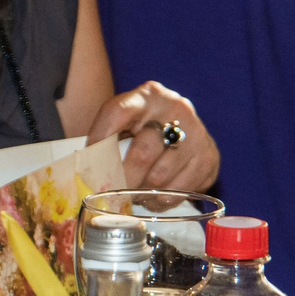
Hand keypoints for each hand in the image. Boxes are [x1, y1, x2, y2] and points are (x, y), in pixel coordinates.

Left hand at [86, 81, 218, 191]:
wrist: (184, 128)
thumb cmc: (144, 126)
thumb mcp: (124, 121)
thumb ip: (106, 138)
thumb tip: (85, 171)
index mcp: (147, 95)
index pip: (117, 112)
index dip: (100, 139)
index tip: (89, 163)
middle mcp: (175, 108)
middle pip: (143, 152)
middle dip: (123, 179)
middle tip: (111, 193)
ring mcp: (197, 132)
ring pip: (162, 176)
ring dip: (142, 193)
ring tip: (132, 195)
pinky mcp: (209, 157)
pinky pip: (181, 190)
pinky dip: (162, 200)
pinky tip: (154, 197)